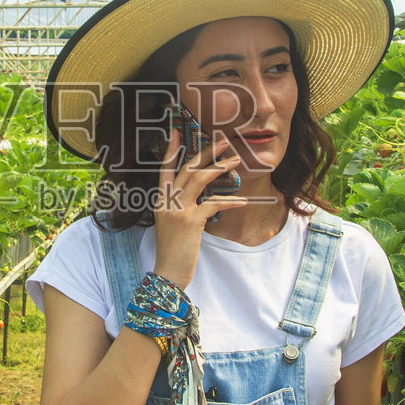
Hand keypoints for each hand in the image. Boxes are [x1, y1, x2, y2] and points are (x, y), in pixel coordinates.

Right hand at [150, 123, 246, 289]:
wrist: (168, 273)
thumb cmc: (173, 250)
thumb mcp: (171, 224)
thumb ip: (181, 207)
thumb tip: (199, 196)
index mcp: (161, 200)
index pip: (164, 169)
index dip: (170, 150)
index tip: (174, 132)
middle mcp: (167, 202)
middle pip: (186, 169)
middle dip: (205, 152)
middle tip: (223, 140)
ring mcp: (178, 210)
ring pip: (199, 180)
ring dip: (219, 168)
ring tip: (235, 160)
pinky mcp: (190, 222)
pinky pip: (213, 204)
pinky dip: (230, 201)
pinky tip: (243, 200)